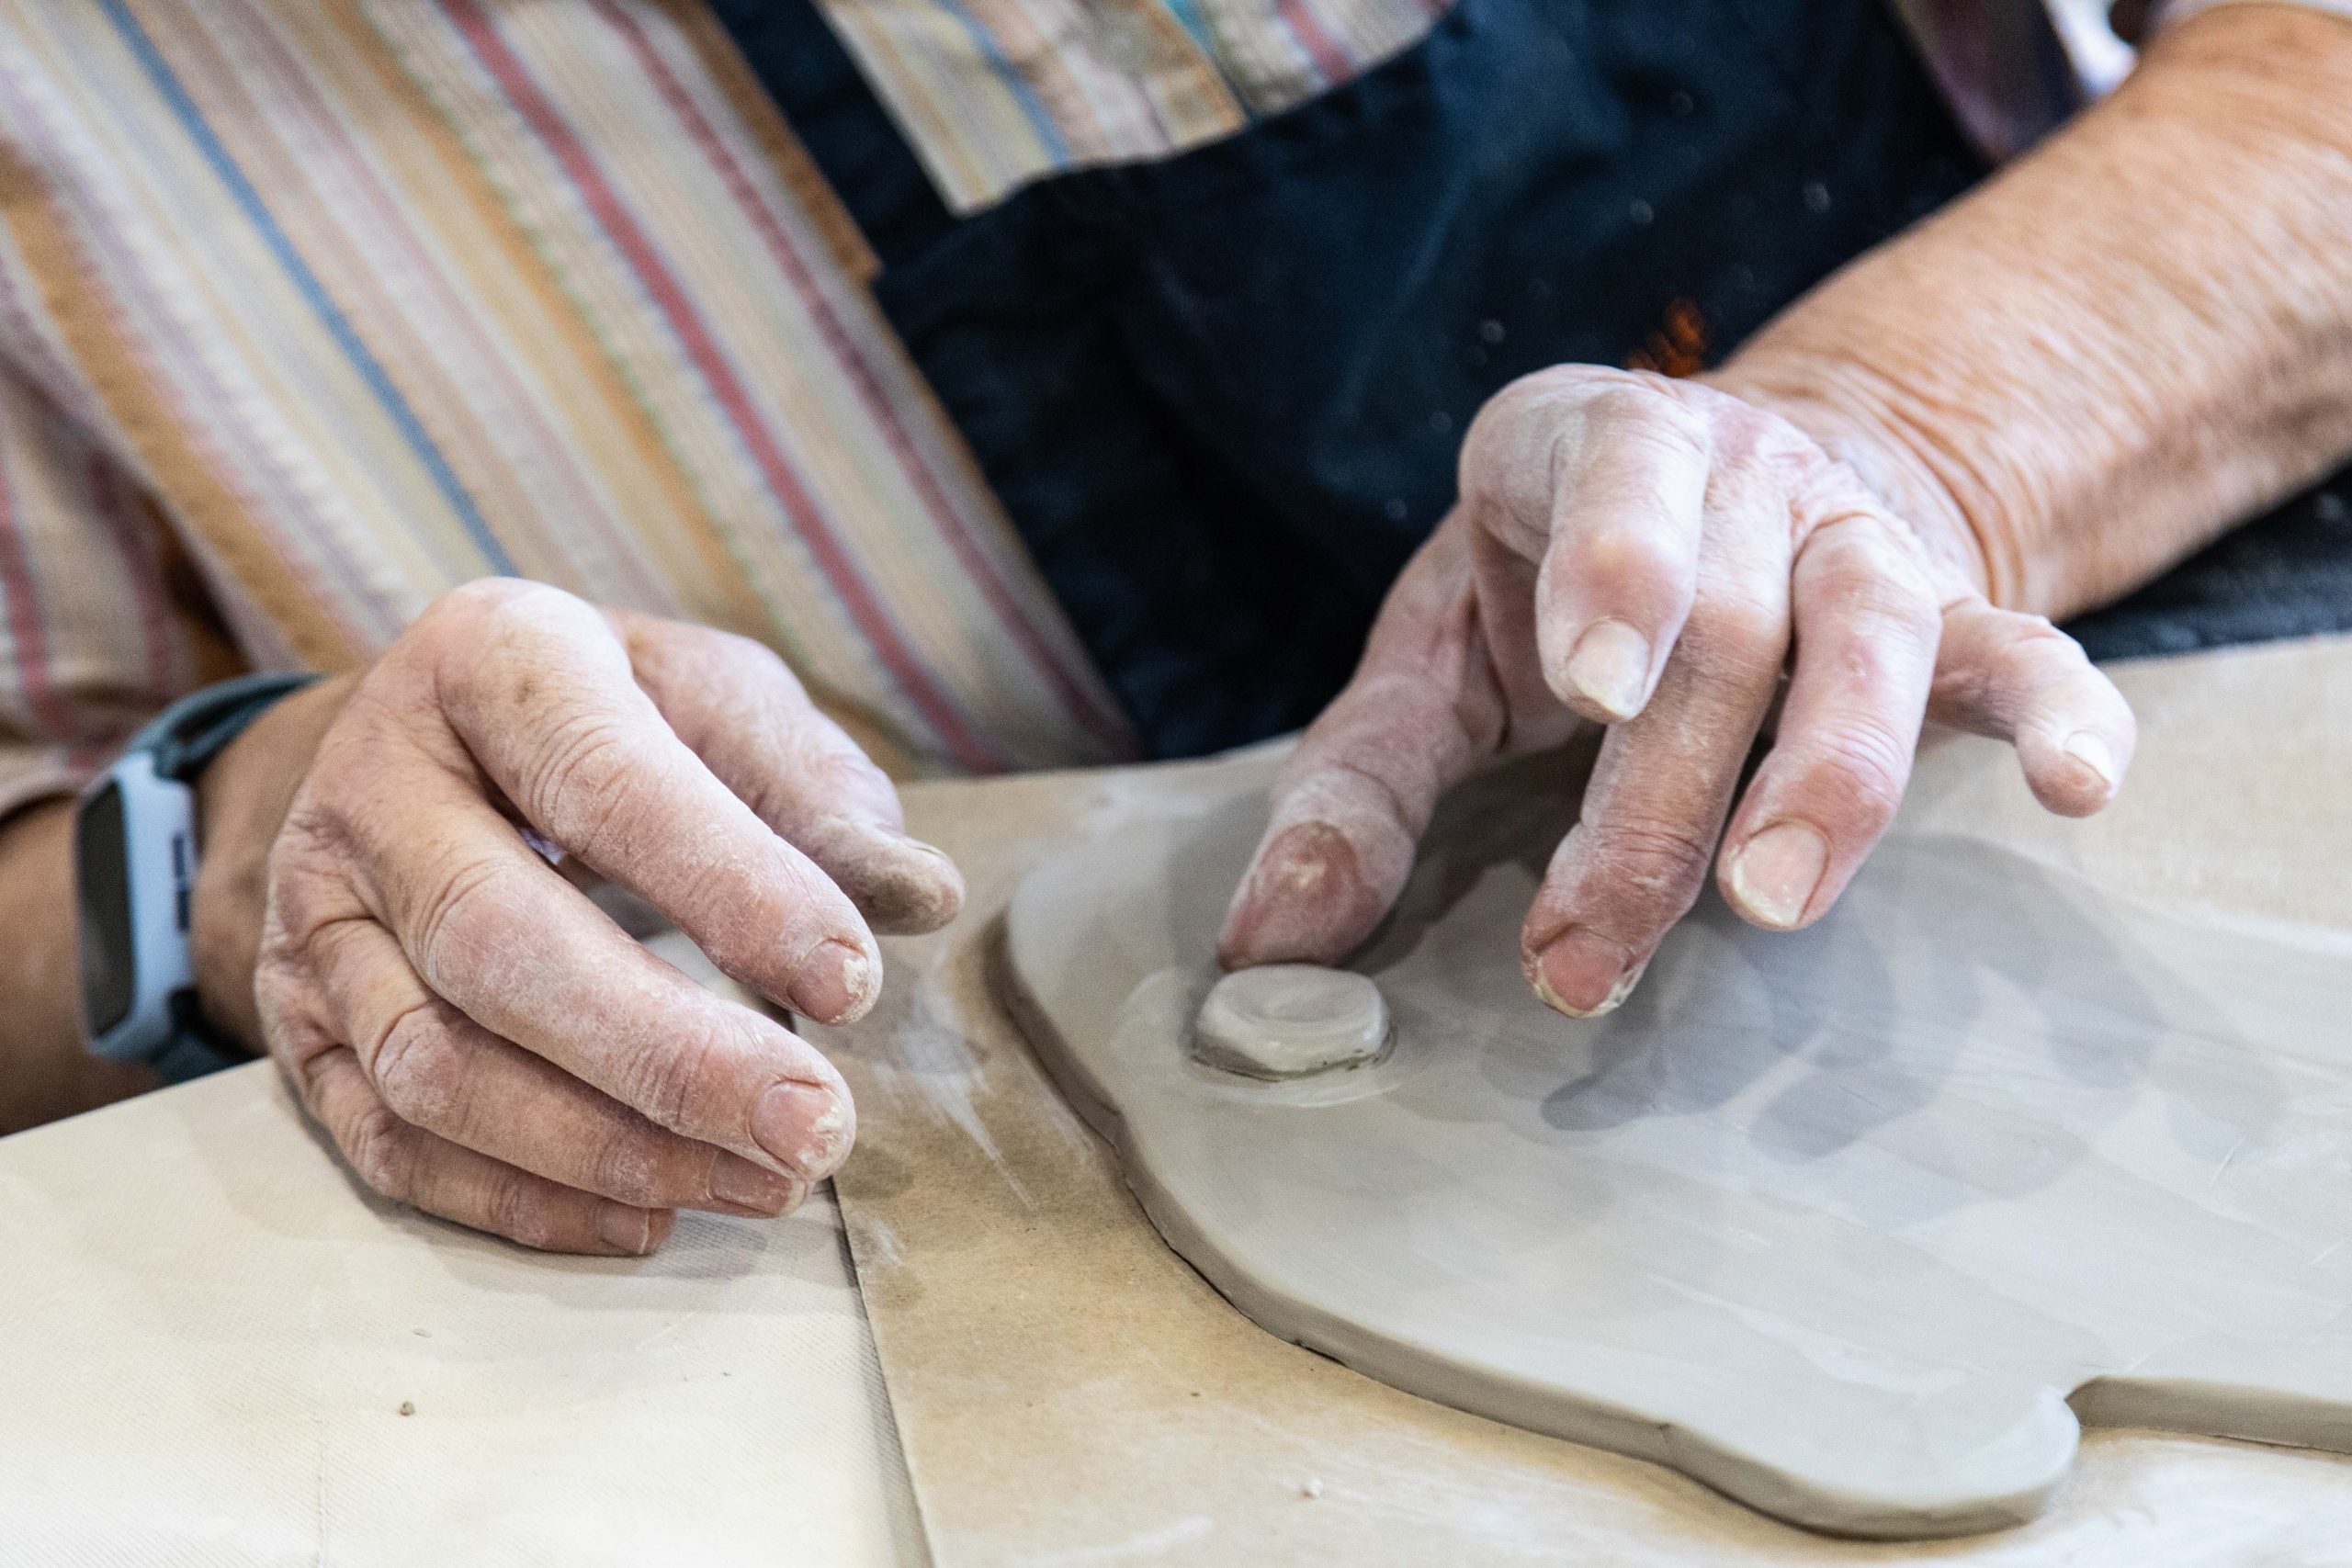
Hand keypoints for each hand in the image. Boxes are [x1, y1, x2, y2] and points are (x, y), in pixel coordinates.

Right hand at [205, 580, 959, 1253]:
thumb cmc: (610, 718)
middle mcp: (374, 783)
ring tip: (760, 1181)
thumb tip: (922, 897)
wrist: (430, 744)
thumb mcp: (714, 699)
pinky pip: (388, 1142)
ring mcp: (316, 913)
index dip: (730, 888)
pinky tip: (648, 1218)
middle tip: (815, 1129)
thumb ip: (814, 789)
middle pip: (494, 942)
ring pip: (431, 1064)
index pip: (601, 780)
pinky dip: (521, 1200)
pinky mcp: (294, 1026)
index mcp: (490, 662)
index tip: (854, 981)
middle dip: (666, 1056)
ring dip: (605, 1149)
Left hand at [1218, 366, 2133, 1014]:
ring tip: (1771, 904)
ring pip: (1868, 632)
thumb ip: (1358, 788)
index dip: (1612, 569)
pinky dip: (2059, 714)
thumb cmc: (1543, 598)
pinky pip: (2024, 650)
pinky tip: (2081, 791)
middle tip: (1581, 953)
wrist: (1724, 504)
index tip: (1589, 688)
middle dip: (1650, 799)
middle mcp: (1735, 470)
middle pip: (1721, 622)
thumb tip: (1270, 950)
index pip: (1611, 471)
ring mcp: (1852, 536)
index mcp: (1581, 439)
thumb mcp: (1434, 661)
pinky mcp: (1949, 612)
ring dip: (1827, 774)